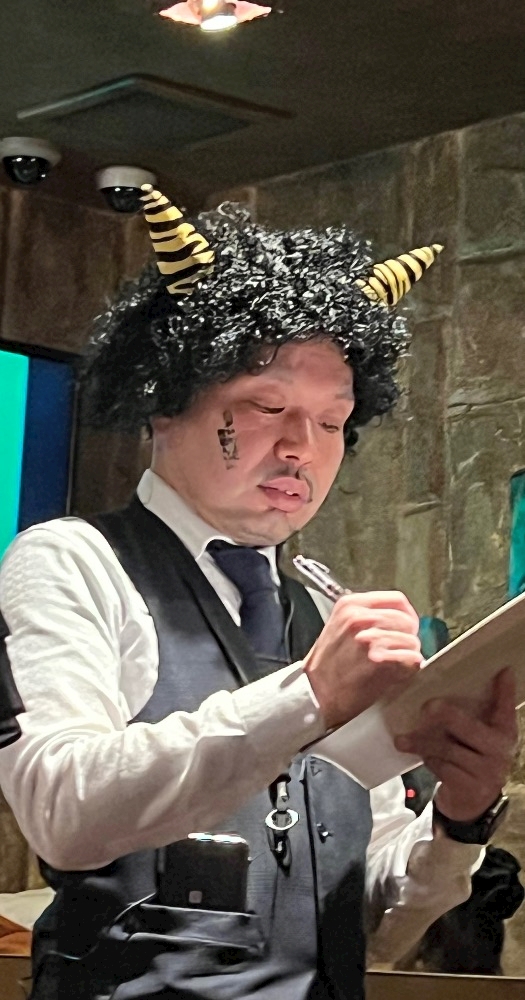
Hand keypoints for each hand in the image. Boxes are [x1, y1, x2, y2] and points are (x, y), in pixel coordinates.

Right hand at [303, 591, 421, 729]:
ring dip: (409, 654)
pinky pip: (411, 658)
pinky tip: (398, 673)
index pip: (397, 599)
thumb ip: (366, 618)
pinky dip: (409, 667)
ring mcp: (368, 638)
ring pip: (411, 640)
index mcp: (350, 605)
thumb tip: (397, 620)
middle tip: (402, 650)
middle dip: (409, 637)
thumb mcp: (339, 627)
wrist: (315, 693)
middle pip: (406, 620)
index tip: (409, 626)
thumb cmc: (326, 666)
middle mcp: (359, 617)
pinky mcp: (378, 660)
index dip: (407, 615)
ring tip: (398, 664)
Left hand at [395, 668, 517, 821]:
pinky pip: (442, 767)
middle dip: (446, 715)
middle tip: (427, 705)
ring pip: (447, 748)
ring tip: (402, 739)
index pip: (506, 707)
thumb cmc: (470, 758)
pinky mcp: (470, 787)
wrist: (472, 804)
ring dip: (422, 741)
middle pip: (468, 726)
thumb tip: (443, 686)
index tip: (503, 670)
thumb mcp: (477, 738)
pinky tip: (421, 756)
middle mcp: (500, 750)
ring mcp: (487, 770)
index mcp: (504, 731)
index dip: (505, 690)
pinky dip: (428, 760)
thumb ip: (471, 716)